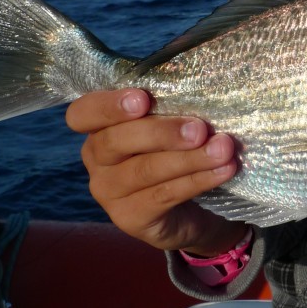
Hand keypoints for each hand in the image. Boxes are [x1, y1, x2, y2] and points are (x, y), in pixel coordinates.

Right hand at [65, 89, 247, 256]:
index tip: (143, 99)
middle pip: (115, 142)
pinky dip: (197, 180)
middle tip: (200, 129)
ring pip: (144, 170)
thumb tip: (201, 89)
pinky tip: (223, 170)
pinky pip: (163, 195)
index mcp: (100, 126)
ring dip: (189, 158)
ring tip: (223, 149)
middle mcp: (96, 159)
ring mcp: (108, 192)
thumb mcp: (172, 123)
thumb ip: (171, 106)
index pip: (83, 113)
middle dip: (161, 132)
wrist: (194, 208)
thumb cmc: (179, 150)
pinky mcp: (129, 218)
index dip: (108, 106)